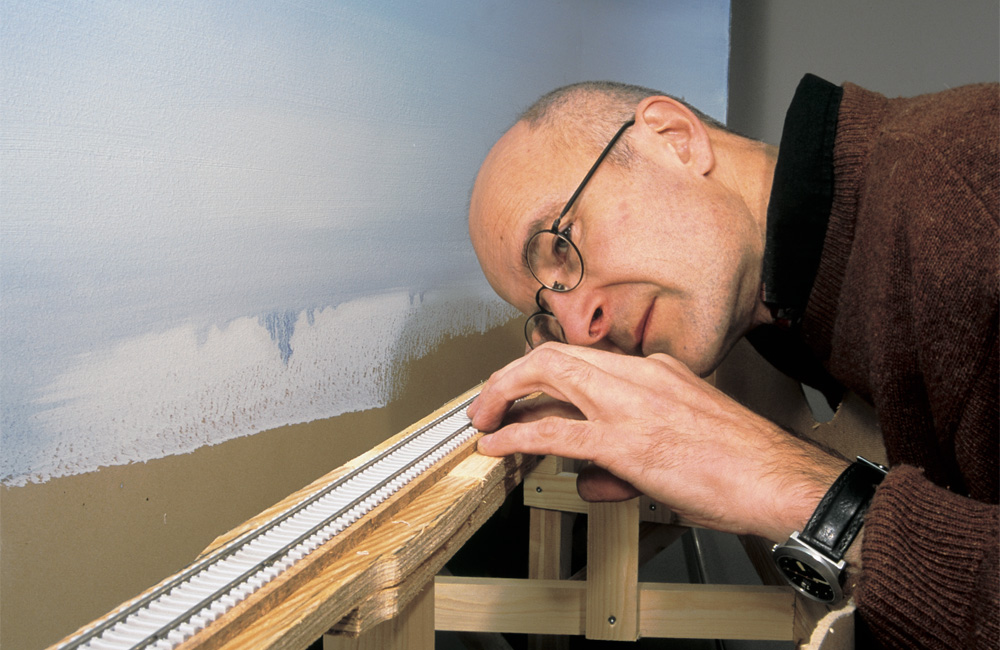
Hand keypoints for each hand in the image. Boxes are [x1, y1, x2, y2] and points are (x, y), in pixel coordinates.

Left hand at [468, 343, 847, 541]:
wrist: (779, 479)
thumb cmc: (743, 465)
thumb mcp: (680, 445)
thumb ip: (626, 456)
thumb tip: (589, 478)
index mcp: (657, 370)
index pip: (587, 362)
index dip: (547, 377)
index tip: (528, 393)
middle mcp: (640, 375)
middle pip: (557, 355)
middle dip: (512, 375)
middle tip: (490, 401)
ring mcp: (630, 403)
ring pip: (548, 375)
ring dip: (504, 395)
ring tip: (483, 419)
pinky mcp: (624, 440)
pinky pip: (553, 429)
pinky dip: (517, 435)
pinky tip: (498, 447)